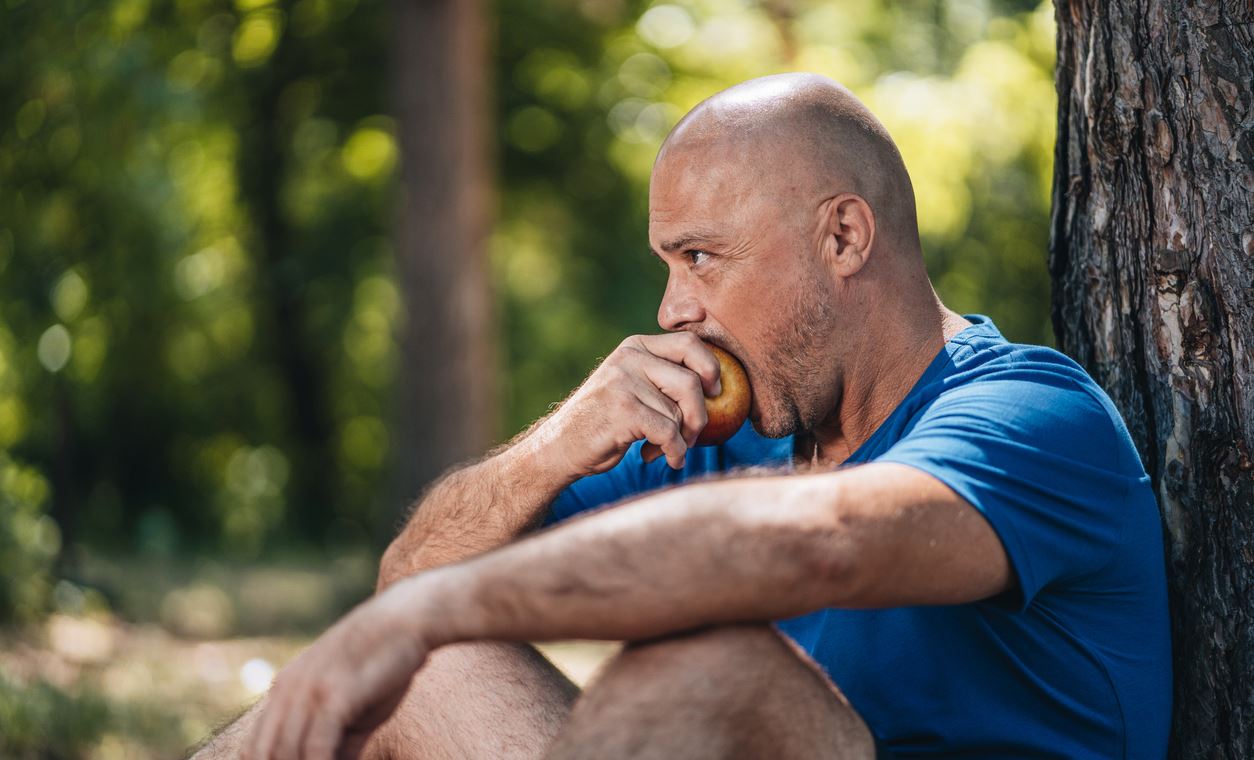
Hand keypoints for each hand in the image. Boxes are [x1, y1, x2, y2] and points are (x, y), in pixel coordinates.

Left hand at [243, 581, 431, 759]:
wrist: (409, 619)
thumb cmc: (385, 663)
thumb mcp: (353, 705)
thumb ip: (336, 741)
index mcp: (284, 689)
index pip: (256, 748)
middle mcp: (287, 690)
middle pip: (265, 755)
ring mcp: (308, 691)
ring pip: (287, 755)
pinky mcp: (333, 696)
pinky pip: (315, 749)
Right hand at [540, 332, 720, 474]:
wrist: (559, 447)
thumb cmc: (604, 421)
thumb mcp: (631, 386)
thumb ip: (662, 379)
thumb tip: (718, 388)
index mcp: (635, 346)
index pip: (689, 343)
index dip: (711, 368)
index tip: (715, 392)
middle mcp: (629, 358)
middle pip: (692, 382)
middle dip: (700, 415)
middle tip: (692, 435)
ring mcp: (624, 383)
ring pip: (680, 413)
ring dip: (681, 440)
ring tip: (663, 449)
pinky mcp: (623, 411)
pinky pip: (668, 433)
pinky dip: (674, 452)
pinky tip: (661, 458)